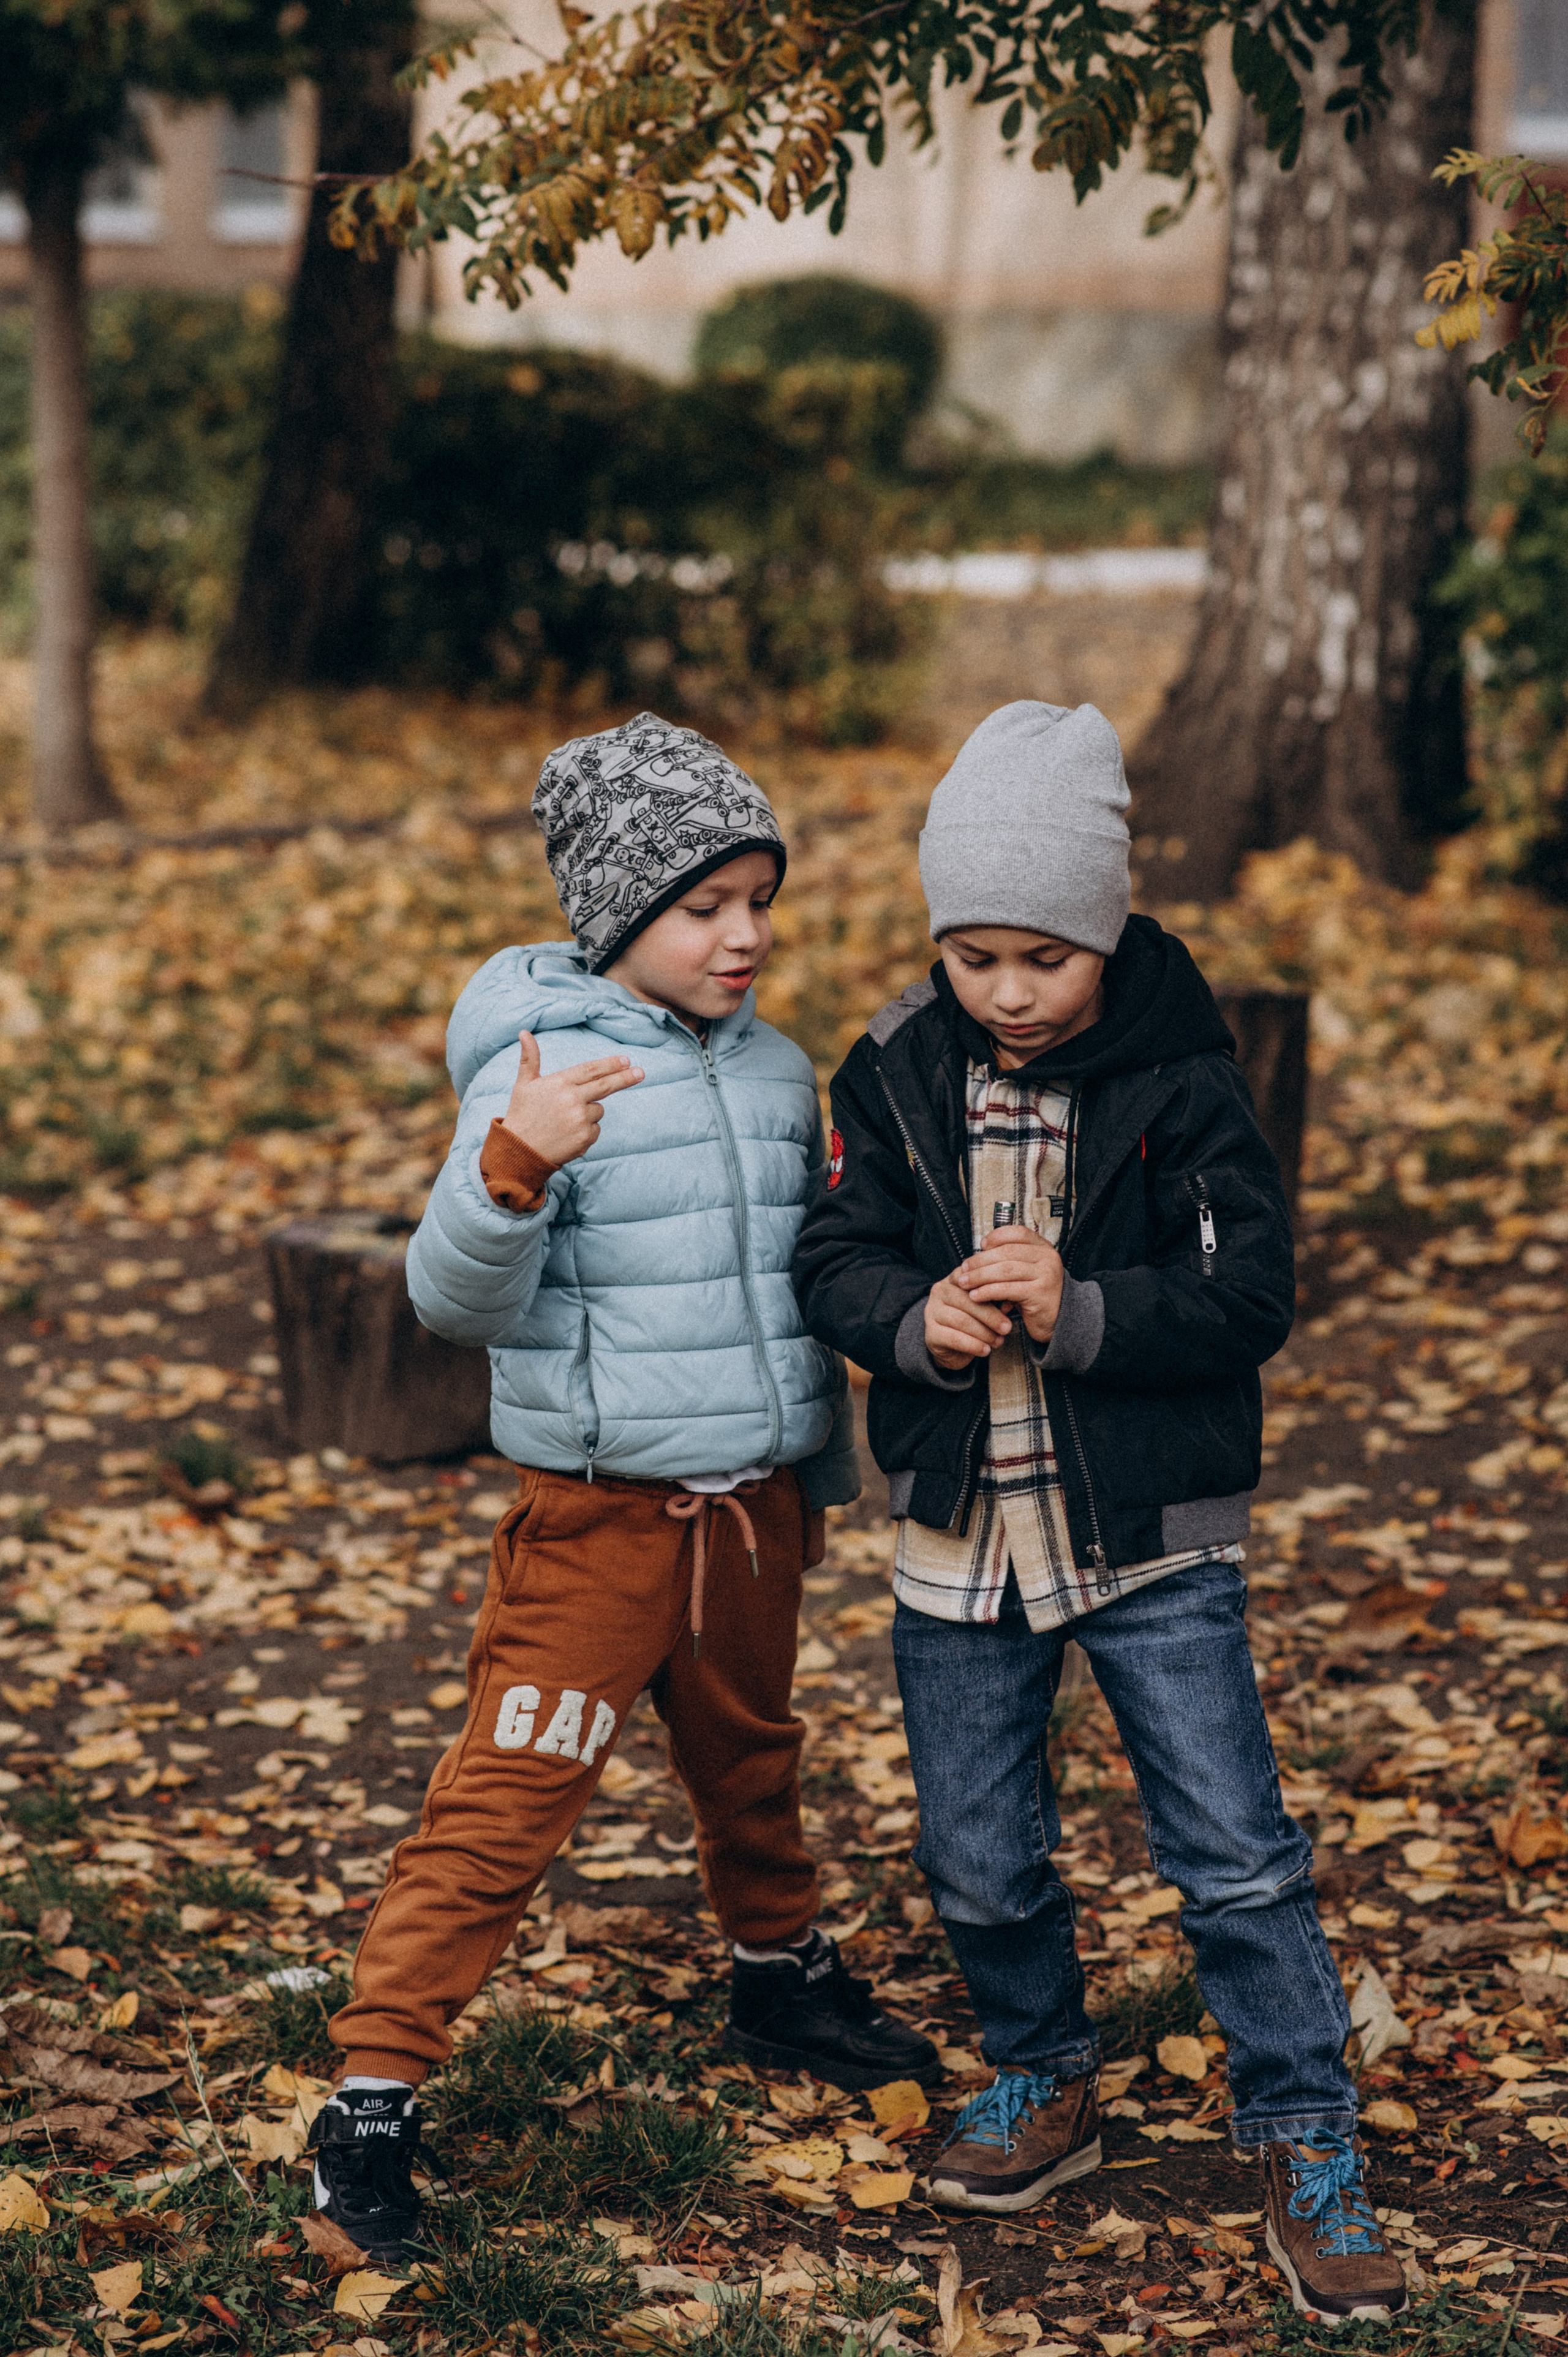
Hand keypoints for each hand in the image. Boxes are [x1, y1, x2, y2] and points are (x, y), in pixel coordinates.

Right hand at [501, 1030, 643, 1166]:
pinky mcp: (585, 1138)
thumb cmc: (521, 1115)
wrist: (519, 1151)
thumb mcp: (524, 1084)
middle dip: (626, 1078)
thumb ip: (529, 1058)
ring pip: (598, 1110)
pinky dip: (586, 1131)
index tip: (626, 1060)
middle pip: (606, 1086)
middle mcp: (572, 1099)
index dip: (610, 1064)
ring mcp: (580, 1119)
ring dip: (589, 1113)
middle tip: (641, 1072)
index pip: (591, 1070)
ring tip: (564, 1121)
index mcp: (559, 1083)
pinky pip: (596, 1129)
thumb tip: (524, 1032)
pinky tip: (568, 1135)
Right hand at [925, 1272, 1011, 1370]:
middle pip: (967, 1301)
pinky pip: (954, 1338)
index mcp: (953, 1279)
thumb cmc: (973, 1320)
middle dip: (991, 1316)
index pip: (972, 1279)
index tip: (1010, 1300)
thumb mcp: (985, 1305)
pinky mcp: (931, 1332)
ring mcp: (932, 1311)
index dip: (991, 1290)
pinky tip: (985, 1350)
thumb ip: (995, 1299)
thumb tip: (1011, 1300)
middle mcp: (939, 1291)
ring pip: (961, 1320)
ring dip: (984, 1333)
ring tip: (998, 1341)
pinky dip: (973, 1345)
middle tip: (1007, 1328)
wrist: (953, 1347)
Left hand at [956, 1224, 1064, 1344]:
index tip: (981, 1245)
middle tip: (964, 1269)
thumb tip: (976, 1259)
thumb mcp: (1026, 1273)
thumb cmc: (1037, 1296)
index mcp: (1043, 1248)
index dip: (997, 1236)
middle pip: (1006, 1252)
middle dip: (980, 1261)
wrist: (1061, 1319)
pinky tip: (976, 1296)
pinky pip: (1007, 1289)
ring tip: (964, 1283)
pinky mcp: (1039, 1293)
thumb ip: (1008, 1262)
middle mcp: (1047, 1258)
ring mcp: (1045, 1275)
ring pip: (1004, 1270)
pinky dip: (988, 1292)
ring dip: (980, 1276)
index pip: (1017, 1233)